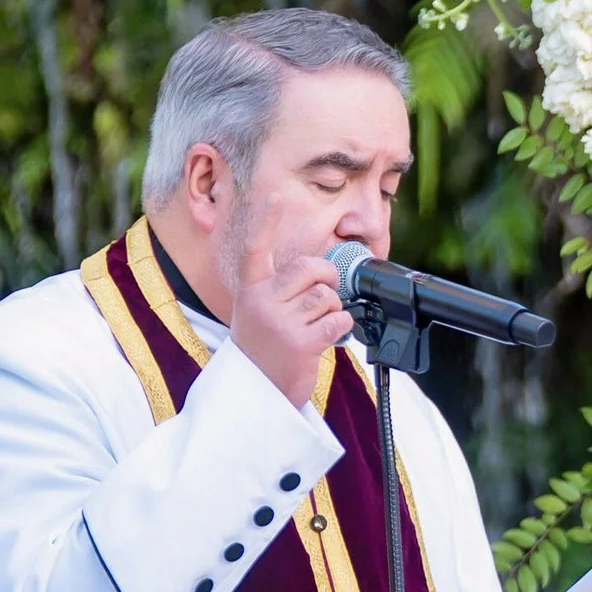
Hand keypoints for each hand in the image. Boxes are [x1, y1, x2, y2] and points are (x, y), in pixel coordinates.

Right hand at [231, 224, 350, 408]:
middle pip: (310, 268)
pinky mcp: (299, 343)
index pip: (256, 249)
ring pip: (327, 296)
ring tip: (318, 327)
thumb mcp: (258, 314)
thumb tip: (322, 270)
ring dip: (333, 311)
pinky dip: (341, 329)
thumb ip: (281, 291)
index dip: (266, 222)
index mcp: (250, 291)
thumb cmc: (263, 351)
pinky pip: (337, 321)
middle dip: (328, 279)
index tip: (274, 197)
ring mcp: (278, 322)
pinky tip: (327, 339)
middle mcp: (261, 301)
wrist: (254, 394)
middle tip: (325, 298)